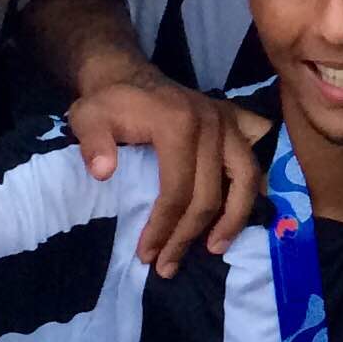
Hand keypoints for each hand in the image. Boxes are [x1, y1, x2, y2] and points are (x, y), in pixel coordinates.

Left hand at [63, 72, 263, 275]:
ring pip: (246, 178)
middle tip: (168, 266)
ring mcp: (228, 122)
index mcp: (178, 124)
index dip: (163, 228)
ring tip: (216, 248)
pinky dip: (253, 188)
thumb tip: (103, 173)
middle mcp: (212, 123)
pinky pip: (254, 159)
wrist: (128, 75)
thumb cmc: (108, 103)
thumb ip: (93, 143)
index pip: (178, 190)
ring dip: (233, 218)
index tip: (146, 255)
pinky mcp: (235, 122)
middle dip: (189, 236)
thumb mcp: (87, 117)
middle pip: (211, 193)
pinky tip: (242, 212)